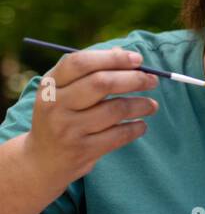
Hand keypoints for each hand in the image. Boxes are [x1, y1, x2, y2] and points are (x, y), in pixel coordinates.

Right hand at [25, 47, 157, 183]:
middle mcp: (55, 105)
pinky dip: (137, 127)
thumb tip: (123, 53)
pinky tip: (141, 125)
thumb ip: (90, 72)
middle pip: (101, 83)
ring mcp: (68, 129)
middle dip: (134, 79)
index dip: (113, 58)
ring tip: (152, 105)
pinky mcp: (83, 150)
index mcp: (50, 85)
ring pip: (116, 109)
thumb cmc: (62, 116)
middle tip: (153, 80)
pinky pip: (120, 135)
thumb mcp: (64, 93)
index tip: (138, 59)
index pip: (80, 62)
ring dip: (142, 105)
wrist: (43, 159)